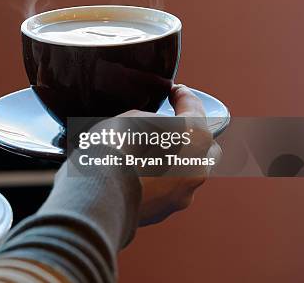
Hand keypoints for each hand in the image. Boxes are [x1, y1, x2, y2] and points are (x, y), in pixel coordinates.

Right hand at [120, 85, 221, 225]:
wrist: (100, 193)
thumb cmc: (116, 148)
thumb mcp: (131, 117)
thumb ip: (151, 119)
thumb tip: (151, 127)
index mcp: (195, 135)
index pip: (194, 107)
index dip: (182, 96)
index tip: (175, 92)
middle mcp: (199, 166)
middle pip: (204, 146)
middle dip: (190, 137)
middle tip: (168, 130)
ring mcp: (184, 193)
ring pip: (187, 172)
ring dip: (174, 163)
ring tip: (149, 156)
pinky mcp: (166, 211)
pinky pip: (167, 191)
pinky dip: (158, 183)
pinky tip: (138, 176)